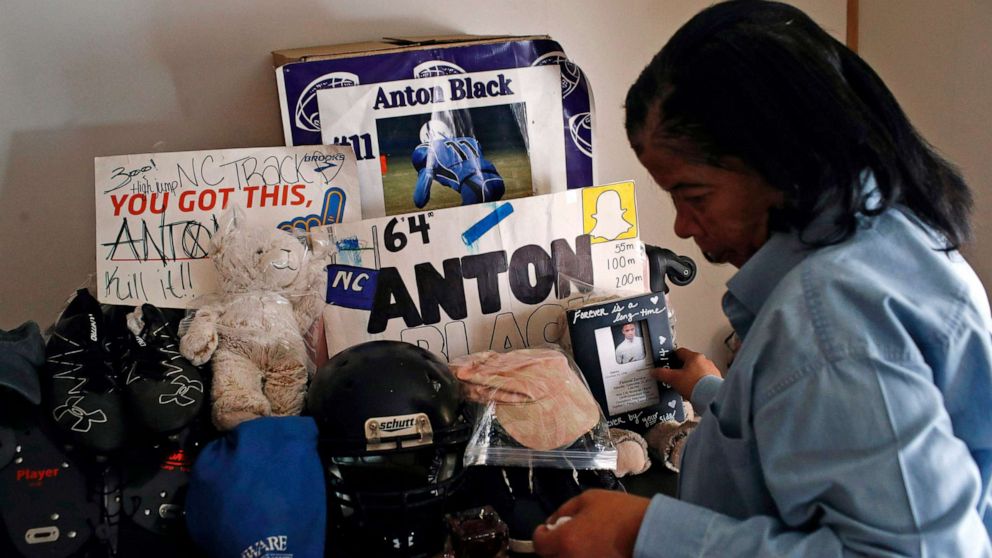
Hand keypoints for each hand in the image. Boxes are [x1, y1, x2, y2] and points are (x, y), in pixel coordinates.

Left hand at [532, 489, 649, 557]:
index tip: (548, 529)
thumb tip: (552, 522)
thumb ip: (565, 510)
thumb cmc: (620, 513)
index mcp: (565, 541)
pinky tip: (594, 550)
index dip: (542, 534)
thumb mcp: (589, 499)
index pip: (540, 544)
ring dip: (568, 553)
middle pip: (551, 557)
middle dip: (554, 546)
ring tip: (582, 543)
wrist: (651, 533)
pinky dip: (583, 557)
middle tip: (566, 535)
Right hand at [653, 347, 720, 400]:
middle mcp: (705, 361)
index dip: (671, 357)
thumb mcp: (673, 379)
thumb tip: (654, 371)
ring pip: (697, 371)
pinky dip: (698, 384)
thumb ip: (662, 374)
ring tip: (684, 386)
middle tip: (674, 376)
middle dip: (681, 369)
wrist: (711, 398)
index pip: (680, 352)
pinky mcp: (716, 381)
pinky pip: (704, 380)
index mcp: (694, 357)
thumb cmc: (695, 385)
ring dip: (691, 377)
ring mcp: (712, 371)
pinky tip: (693, 391)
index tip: (667, 362)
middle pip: (689, 362)